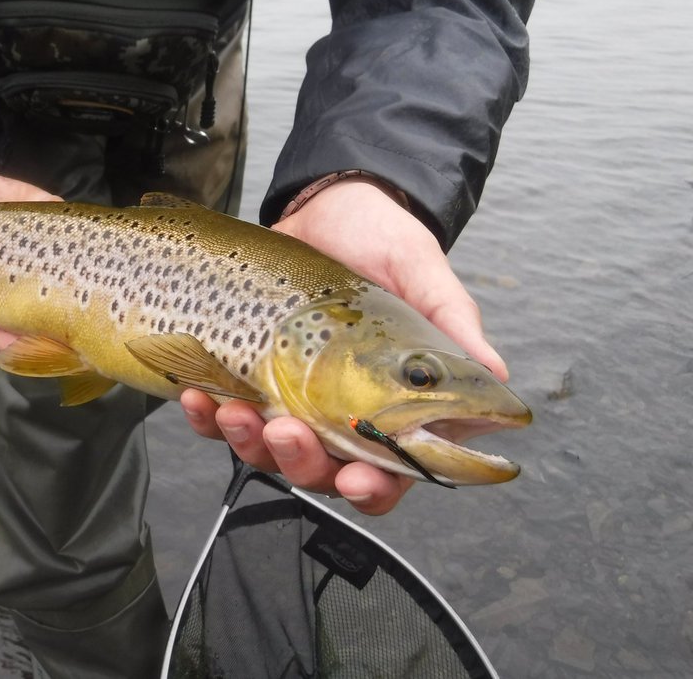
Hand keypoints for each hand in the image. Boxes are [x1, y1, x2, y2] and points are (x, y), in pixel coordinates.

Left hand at [181, 177, 506, 514]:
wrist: (325, 204)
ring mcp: (290, 398)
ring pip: (266, 451)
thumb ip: (452, 325)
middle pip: (321, 472)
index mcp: (396, 405)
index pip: (391, 473)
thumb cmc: (384, 241)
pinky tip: (199, 397)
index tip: (357, 478)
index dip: (374, 489)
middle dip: (300, 462)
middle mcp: (342, 412)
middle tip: (286, 432)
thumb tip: (495, 374)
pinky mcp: (248, 376)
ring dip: (248, 442)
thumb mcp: (421, 273)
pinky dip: (206, 417)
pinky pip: (221, 415)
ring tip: (236, 410)